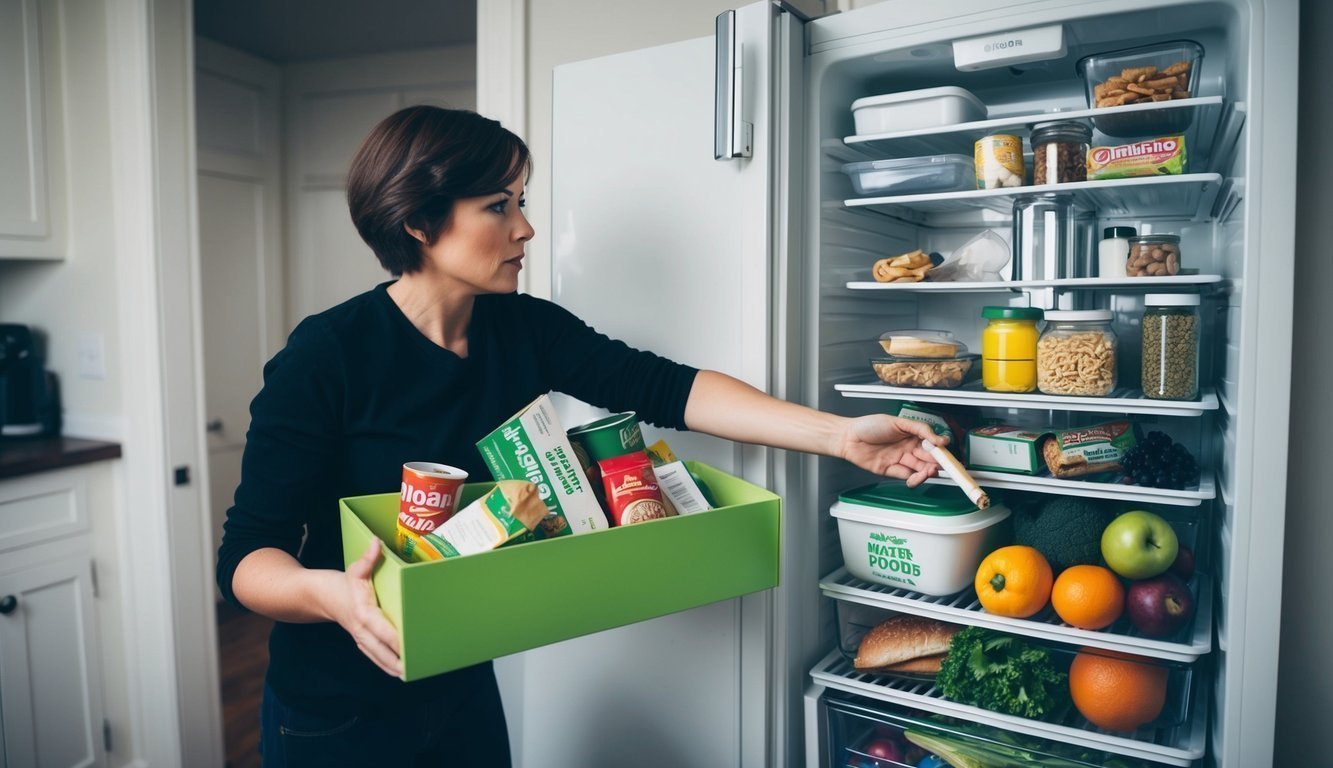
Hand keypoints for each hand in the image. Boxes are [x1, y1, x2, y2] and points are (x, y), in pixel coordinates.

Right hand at [334, 540, 402, 677]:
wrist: (319, 596)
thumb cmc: (342, 583)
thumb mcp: (355, 569)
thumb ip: (368, 558)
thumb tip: (377, 542)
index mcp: (362, 612)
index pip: (380, 628)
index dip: (393, 638)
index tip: (407, 645)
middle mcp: (361, 628)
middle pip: (380, 648)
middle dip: (396, 659)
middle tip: (415, 667)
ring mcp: (359, 636)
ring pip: (377, 655)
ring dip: (392, 666)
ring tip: (410, 673)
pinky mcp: (360, 639)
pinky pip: (373, 655)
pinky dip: (385, 664)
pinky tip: (398, 671)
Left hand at [837, 414, 945, 486]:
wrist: (848, 437)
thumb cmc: (869, 425)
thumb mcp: (898, 422)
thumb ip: (920, 429)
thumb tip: (939, 438)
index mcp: (911, 434)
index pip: (931, 443)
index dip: (940, 448)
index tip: (946, 450)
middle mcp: (907, 448)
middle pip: (927, 458)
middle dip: (937, 462)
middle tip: (943, 465)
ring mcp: (899, 459)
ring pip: (919, 469)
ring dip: (927, 472)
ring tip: (930, 471)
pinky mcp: (891, 470)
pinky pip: (906, 476)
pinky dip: (914, 479)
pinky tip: (917, 478)